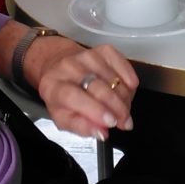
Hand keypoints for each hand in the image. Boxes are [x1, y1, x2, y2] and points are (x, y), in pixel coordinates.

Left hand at [23, 38, 137, 140]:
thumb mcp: (63, 118)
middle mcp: (69, 67)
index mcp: (54, 86)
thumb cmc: (62, 97)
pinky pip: (120, 61)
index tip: (111, 122)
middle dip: (116, 107)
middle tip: (125, 122)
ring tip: (125, 110)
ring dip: (124, 97)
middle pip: (97, 86)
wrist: (58, 67)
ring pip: (112, 77)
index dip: (95, 110)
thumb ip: (81, 127)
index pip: (74, 96)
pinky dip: (128, 76)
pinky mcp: (102, 50)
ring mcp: (87, 56)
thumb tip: (102, 133)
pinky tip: (130, 89)